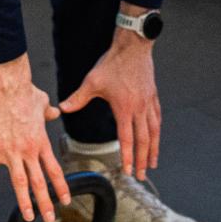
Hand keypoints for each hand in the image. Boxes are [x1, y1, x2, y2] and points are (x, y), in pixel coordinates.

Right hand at [0, 54, 71, 221]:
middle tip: (50, 217)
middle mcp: (28, 150)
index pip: (54, 170)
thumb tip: (55, 111)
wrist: (8, 86)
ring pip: (19, 182)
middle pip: (39, 182)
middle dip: (45, 202)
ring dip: (24, 201)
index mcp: (41, 142)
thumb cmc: (25, 92)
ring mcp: (10, 151)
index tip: (66, 200)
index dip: (60, 187)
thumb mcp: (43, 102)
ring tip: (28, 216)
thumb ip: (49, 111)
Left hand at [58, 34, 160, 178]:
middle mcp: (139, 108)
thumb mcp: (92, 81)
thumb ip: (78, 97)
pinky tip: (156, 138)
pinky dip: (157, 132)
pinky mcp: (153, 96)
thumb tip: (63, 108)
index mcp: (124, 108)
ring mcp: (148, 103)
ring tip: (153, 163)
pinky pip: (157, 119)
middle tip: (141, 175)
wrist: (133, 46)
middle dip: (142, 160)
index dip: (128, 157)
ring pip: (154, 132)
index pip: (127, 139)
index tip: (128, 170)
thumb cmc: (113, 63)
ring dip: (153, 149)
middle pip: (143, 140)